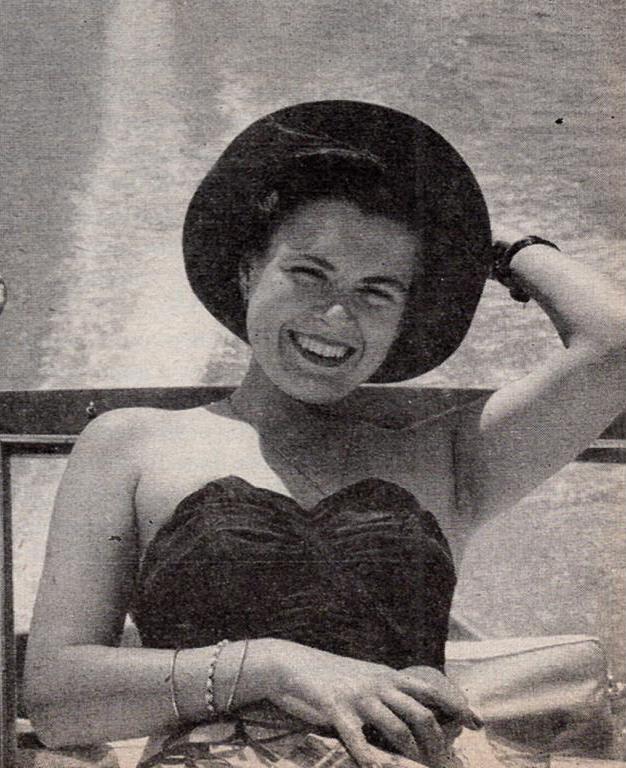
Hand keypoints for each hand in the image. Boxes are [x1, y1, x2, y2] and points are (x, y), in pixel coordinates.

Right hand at [268, 641, 481, 767]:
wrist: (291, 663)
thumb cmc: (329, 676)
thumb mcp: (364, 677)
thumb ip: (387, 690)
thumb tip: (414, 708)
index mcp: (386, 676)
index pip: (431, 687)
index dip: (456, 703)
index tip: (477, 722)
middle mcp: (377, 684)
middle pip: (420, 713)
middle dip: (438, 743)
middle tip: (444, 764)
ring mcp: (357, 697)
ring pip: (396, 728)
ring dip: (412, 757)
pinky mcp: (335, 710)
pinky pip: (358, 740)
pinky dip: (371, 760)